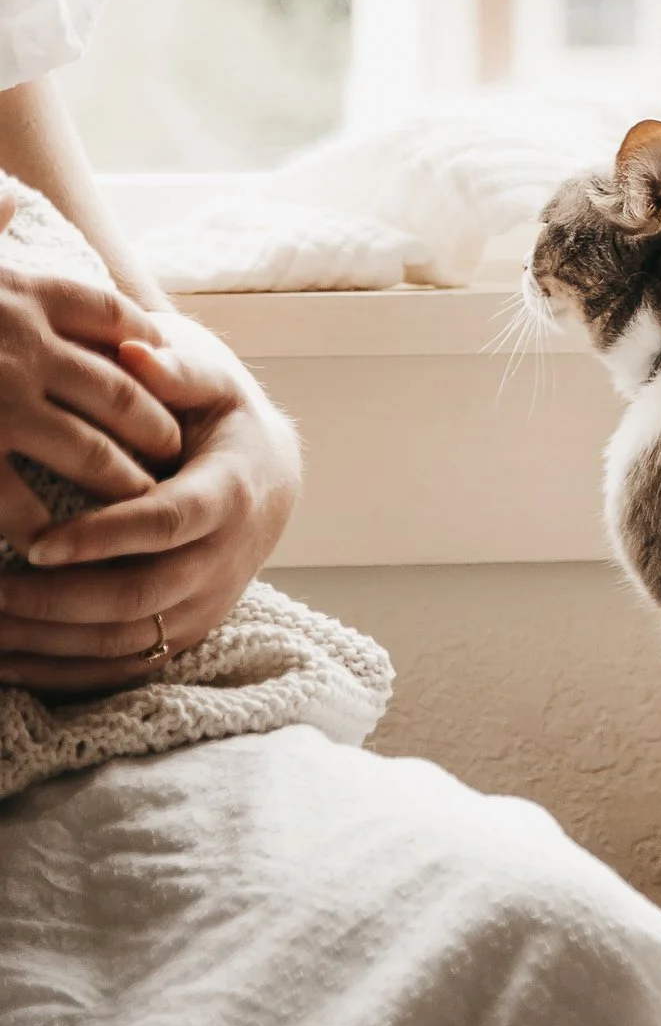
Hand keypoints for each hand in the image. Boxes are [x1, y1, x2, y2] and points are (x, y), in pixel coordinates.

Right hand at [0, 199, 179, 526]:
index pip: (115, 317)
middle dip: (154, 425)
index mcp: (23, 292)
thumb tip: (8, 198)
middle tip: (173, 449)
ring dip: (119, 480)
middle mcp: (23, 345)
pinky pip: (16, 499)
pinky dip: (40, 523)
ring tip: (137, 501)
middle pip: (122, 392)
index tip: (167, 366)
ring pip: (89, 451)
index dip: (147, 344)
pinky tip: (54, 541)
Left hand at [0, 312, 300, 692]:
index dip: (104, 538)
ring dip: (48, 642)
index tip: (35, 542)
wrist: (269, 478)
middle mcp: (225, 559)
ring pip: (126, 641)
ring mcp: (207, 603)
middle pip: (140, 596)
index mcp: (232, 492)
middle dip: (56, 601)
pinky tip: (6, 662)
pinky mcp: (185, 631)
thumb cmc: (222, 419)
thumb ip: (177, 366)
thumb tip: (138, 351)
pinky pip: (123, 670)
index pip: (167, 524)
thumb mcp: (213, 380)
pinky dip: (62, 675)